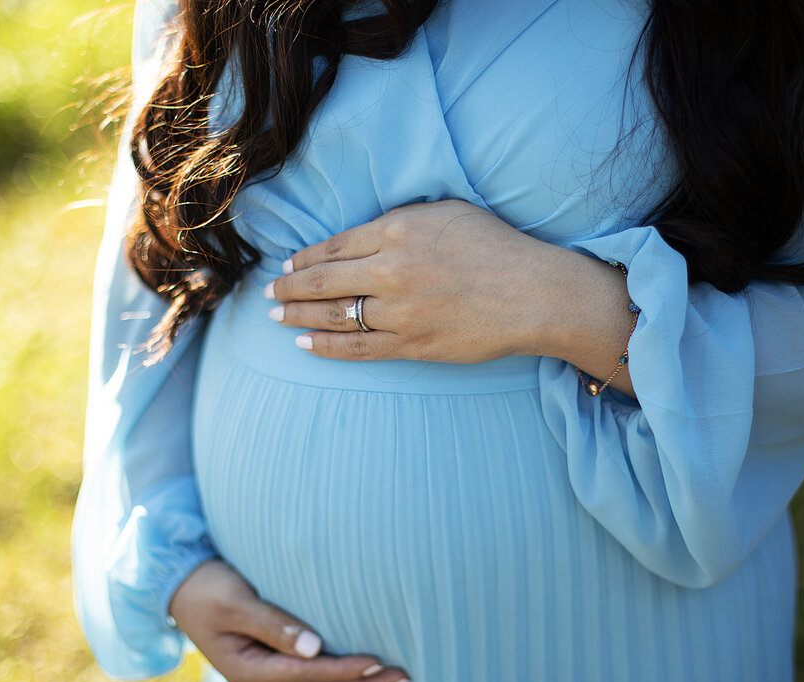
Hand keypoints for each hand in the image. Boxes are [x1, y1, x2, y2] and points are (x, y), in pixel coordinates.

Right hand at [169, 559, 409, 681]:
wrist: (175, 586)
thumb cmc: (206, 586)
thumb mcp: (236, 601)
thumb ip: (274, 623)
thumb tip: (316, 646)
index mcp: (248, 668)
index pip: (308, 675)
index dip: (345, 671)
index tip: (378, 662)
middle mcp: (258, 679)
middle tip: (403, 679)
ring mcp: (263, 674)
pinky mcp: (269, 663)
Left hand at [264, 199, 567, 362]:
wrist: (534, 293)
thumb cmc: (497, 247)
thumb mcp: (447, 212)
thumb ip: (402, 220)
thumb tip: (366, 232)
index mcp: (397, 230)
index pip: (334, 245)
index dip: (305, 258)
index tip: (288, 265)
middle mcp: (390, 270)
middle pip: (323, 280)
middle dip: (289, 288)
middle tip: (269, 294)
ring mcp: (399, 311)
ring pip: (334, 314)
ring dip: (299, 316)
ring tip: (277, 318)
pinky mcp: (412, 344)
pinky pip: (358, 347)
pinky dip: (326, 347)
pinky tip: (305, 344)